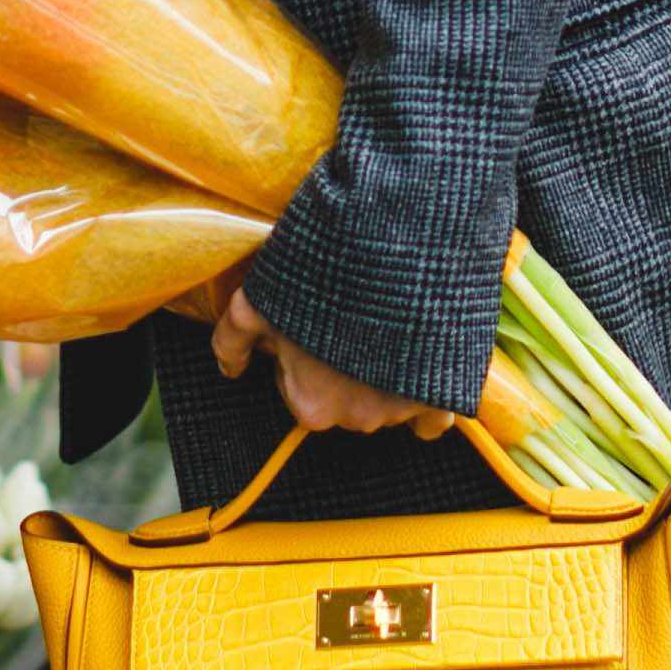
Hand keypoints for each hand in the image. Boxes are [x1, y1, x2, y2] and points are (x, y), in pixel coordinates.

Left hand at [213, 284, 456, 440]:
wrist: (393, 250)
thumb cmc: (319, 278)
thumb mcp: (260, 300)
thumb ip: (234, 338)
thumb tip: (229, 368)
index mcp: (309, 404)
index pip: (299, 390)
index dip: (302, 354)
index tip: (311, 325)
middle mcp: (356, 418)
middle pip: (342, 400)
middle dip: (341, 368)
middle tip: (346, 321)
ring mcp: (403, 408)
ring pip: (385, 403)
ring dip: (382, 375)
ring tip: (382, 324)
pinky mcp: (442, 395)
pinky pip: (432, 419)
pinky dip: (425, 401)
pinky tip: (418, 365)